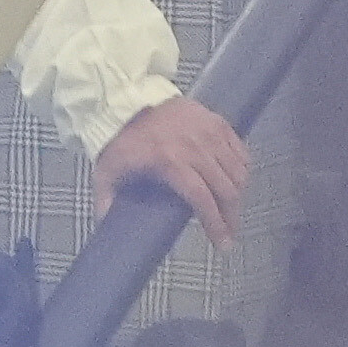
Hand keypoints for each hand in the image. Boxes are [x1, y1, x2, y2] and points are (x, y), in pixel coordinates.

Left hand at [93, 94, 250, 241]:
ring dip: (237, 195)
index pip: (202, 197)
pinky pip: (240, 151)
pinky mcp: (216, 121)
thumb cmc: (121, 141)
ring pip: (237, 172)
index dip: (215, 223)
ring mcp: (208, 132)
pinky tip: (234, 181)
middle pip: (225, 189)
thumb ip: (106, 200)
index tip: (222, 243)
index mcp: (169, 161)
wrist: (129, 103)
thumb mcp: (107, 171)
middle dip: (230, 216)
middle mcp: (194, 147)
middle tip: (229, 232)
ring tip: (229, 209)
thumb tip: (106, 223)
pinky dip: (241, 169)